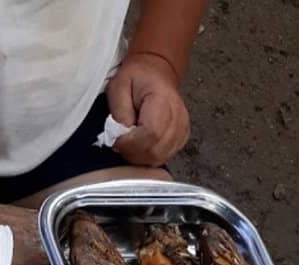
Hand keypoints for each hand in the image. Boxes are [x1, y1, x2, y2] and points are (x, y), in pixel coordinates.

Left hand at [106, 52, 189, 167]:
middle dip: (133, 152)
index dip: (131, 143)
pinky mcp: (181, 138)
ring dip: (139, 156)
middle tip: (121, 141)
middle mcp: (178, 115)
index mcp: (163, 99)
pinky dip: (148, 157)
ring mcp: (182, 128)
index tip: (116, 140)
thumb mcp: (119, 86)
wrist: (155, 73)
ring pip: (159, 157)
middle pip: (156, 150)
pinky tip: (140, 145)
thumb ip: (119, 113)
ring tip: (130, 141)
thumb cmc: (137, 78)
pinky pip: (163, 157)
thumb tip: (121, 137)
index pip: (151, 133)